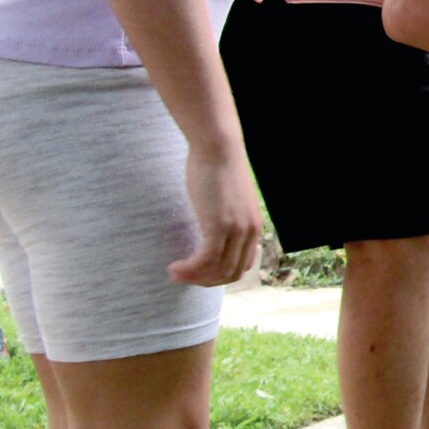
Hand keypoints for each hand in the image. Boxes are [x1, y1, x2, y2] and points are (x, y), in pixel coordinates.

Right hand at [169, 141, 262, 286]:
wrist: (218, 147)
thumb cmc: (216, 169)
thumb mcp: (226, 200)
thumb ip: (225, 218)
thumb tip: (210, 229)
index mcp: (254, 228)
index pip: (242, 267)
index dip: (219, 275)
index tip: (198, 272)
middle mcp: (250, 232)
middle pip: (231, 273)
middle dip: (205, 281)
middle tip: (182, 277)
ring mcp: (237, 230)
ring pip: (218, 270)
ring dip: (194, 278)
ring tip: (174, 273)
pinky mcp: (220, 226)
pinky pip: (205, 260)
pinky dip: (189, 269)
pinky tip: (174, 267)